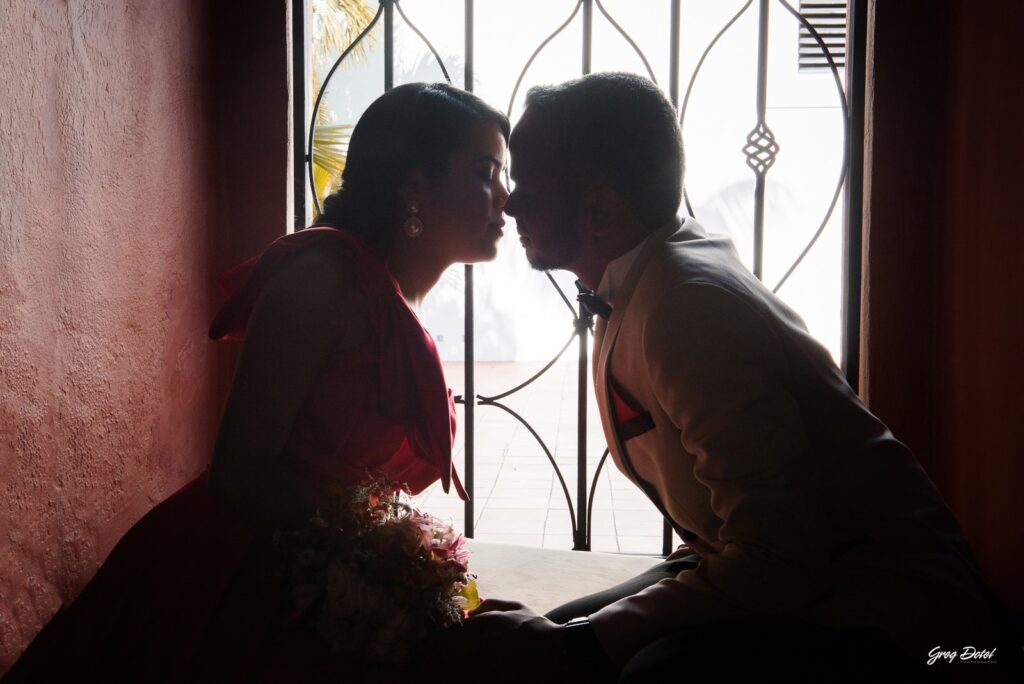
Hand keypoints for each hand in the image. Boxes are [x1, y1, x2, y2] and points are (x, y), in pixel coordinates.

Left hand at [428, 599, 563, 683]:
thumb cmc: (536, 628)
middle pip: (449, 650)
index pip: (452, 632)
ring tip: (425, 674)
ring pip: (457, 667)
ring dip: (439, 671)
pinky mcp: (498, 676)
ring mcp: (492, 661)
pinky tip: (448, 680)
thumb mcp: (515, 606)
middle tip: (413, 665)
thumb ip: (491, 604)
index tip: (418, 649)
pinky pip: (472, 679)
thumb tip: (468, 610)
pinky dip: (458, 678)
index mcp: (489, 621)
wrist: (560, 651)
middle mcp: (487, 639)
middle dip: (429, 658)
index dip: (432, 642)